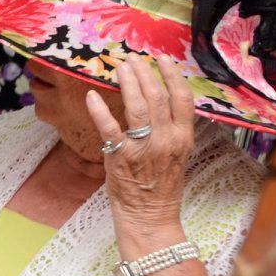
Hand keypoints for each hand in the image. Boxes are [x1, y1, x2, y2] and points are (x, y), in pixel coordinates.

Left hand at [88, 58, 195, 231]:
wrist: (150, 216)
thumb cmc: (161, 185)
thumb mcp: (176, 154)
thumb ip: (172, 129)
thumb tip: (162, 101)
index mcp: (183, 138)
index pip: (183, 99)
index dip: (172, 76)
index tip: (162, 59)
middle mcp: (167, 140)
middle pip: (158, 97)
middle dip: (144, 73)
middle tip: (132, 59)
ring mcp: (144, 148)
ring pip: (138, 106)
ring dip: (128, 83)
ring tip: (120, 67)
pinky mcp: (120, 156)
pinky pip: (109, 127)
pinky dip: (99, 110)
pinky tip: (92, 96)